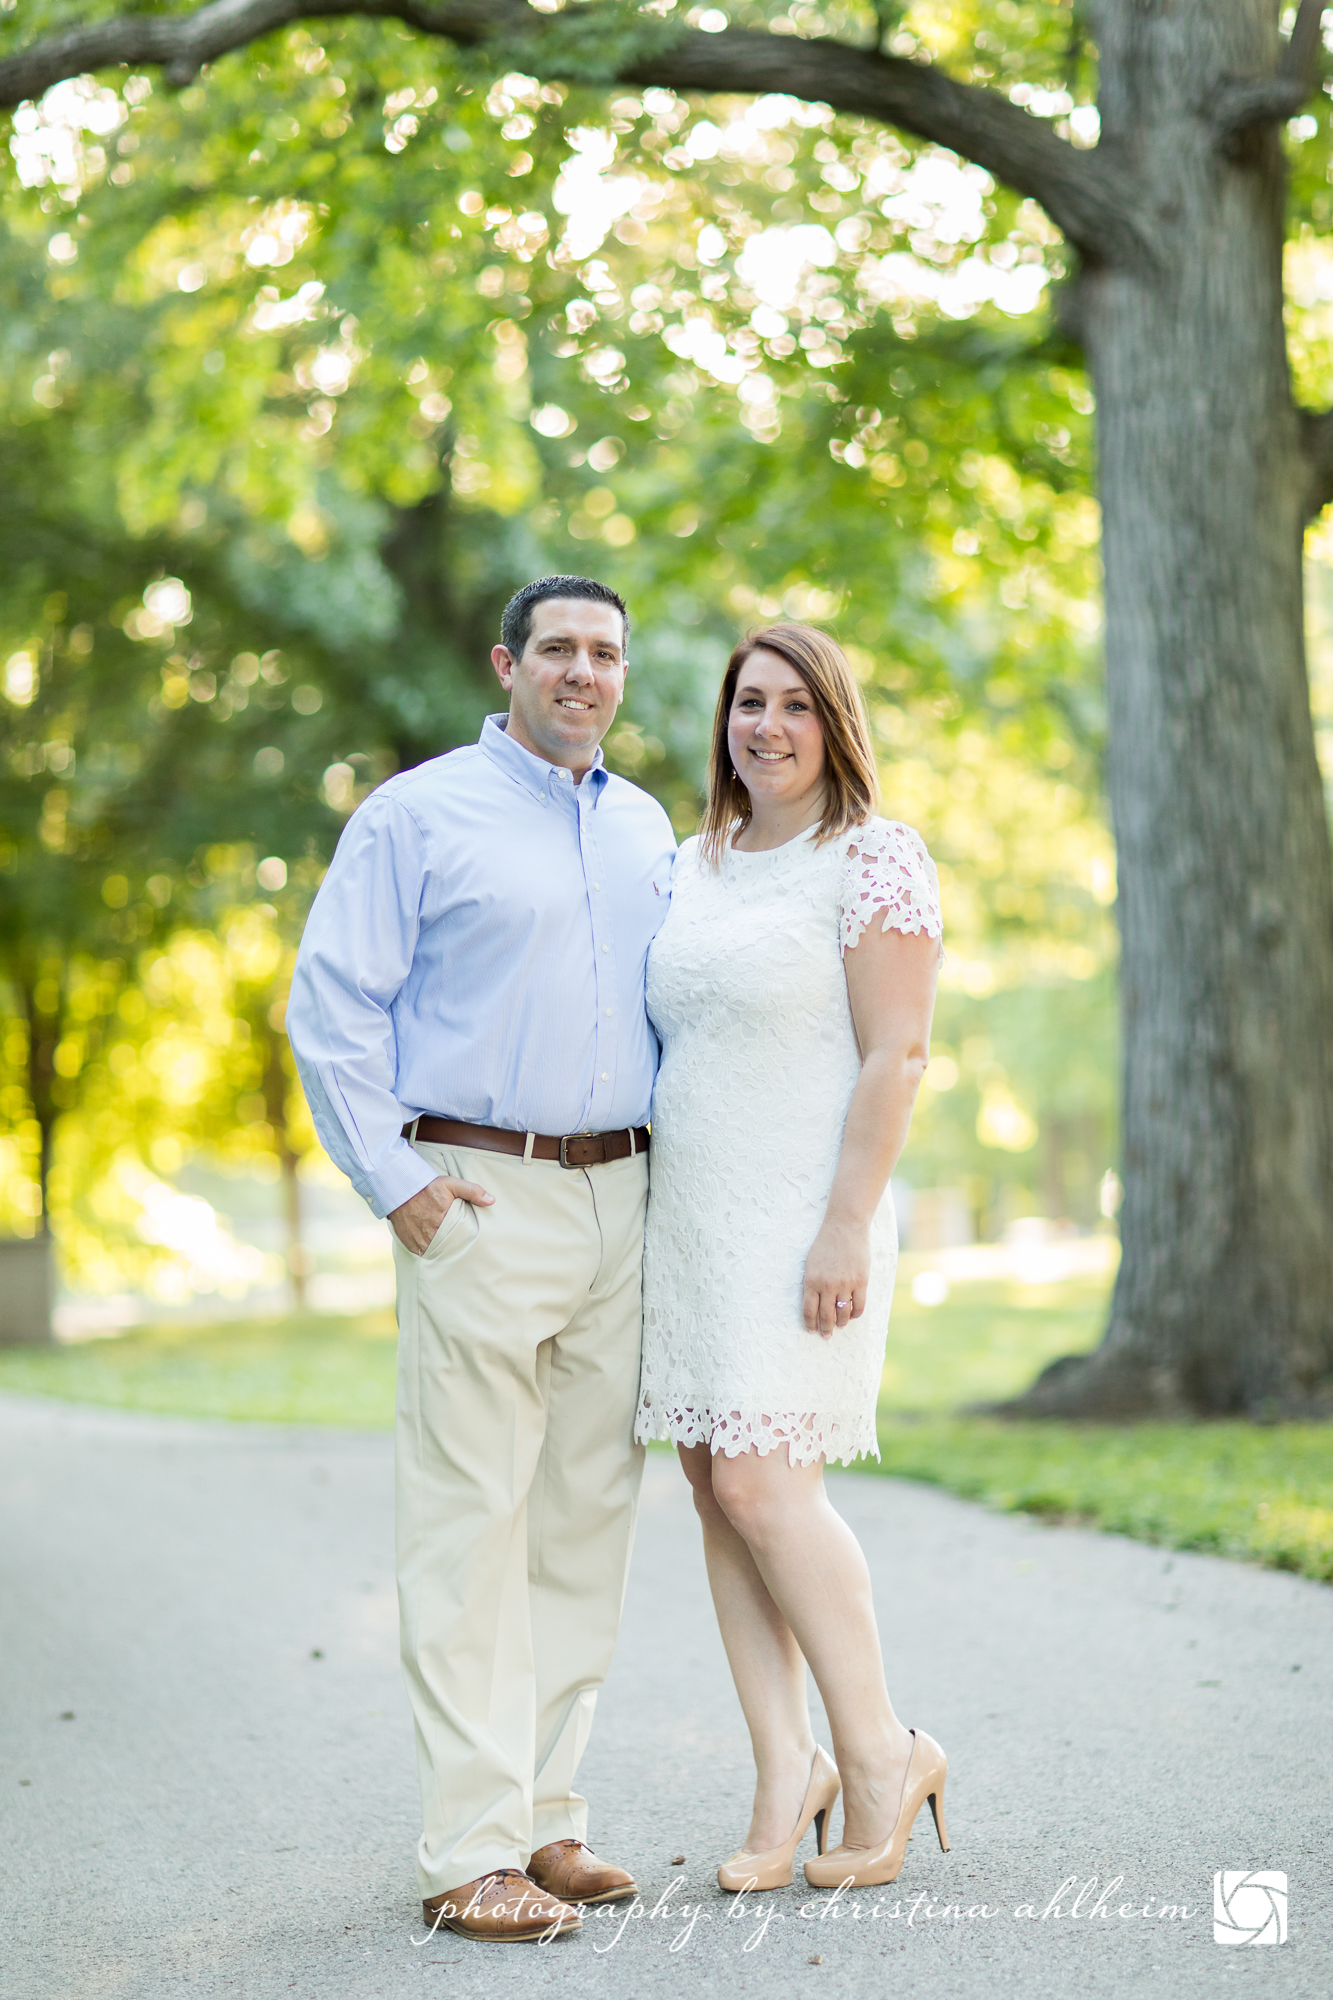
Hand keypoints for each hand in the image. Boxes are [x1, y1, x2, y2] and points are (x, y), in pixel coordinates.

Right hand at [389, 1174, 493, 1255]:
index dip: (465, 1240)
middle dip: (453, 1247)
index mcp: (445, 1222)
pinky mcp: (409, 1244)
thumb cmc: (427, 1187)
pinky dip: (426, 1250)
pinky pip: (421, 1252)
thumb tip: (491, 1200)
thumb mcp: (451, 1184)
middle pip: (448, 1248)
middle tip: (457, 1244)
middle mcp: (432, 1235)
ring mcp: (419, 1241)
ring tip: (444, 1245)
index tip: (468, 1240)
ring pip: (435, 1252)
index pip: (462, 1238)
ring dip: (440, 1250)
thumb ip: (472, 1191)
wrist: (398, 1189)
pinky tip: (430, 1244)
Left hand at [802, 1217, 869, 1338]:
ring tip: (840, 1325)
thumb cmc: (825, 1244)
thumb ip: (812, 1284)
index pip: (809, 1311)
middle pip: (826, 1316)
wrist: (845, 1227)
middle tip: (826, 1336)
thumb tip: (815, 1306)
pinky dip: (855, 1314)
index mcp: (812, 1281)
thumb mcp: (811, 1264)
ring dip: (841, 1323)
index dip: (811, 1324)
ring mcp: (845, 1284)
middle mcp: (828, 1285)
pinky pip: (859, 1306)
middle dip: (825, 1329)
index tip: (812, 1331)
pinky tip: (852, 1315)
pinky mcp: (861, 1281)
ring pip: (843, 1314)